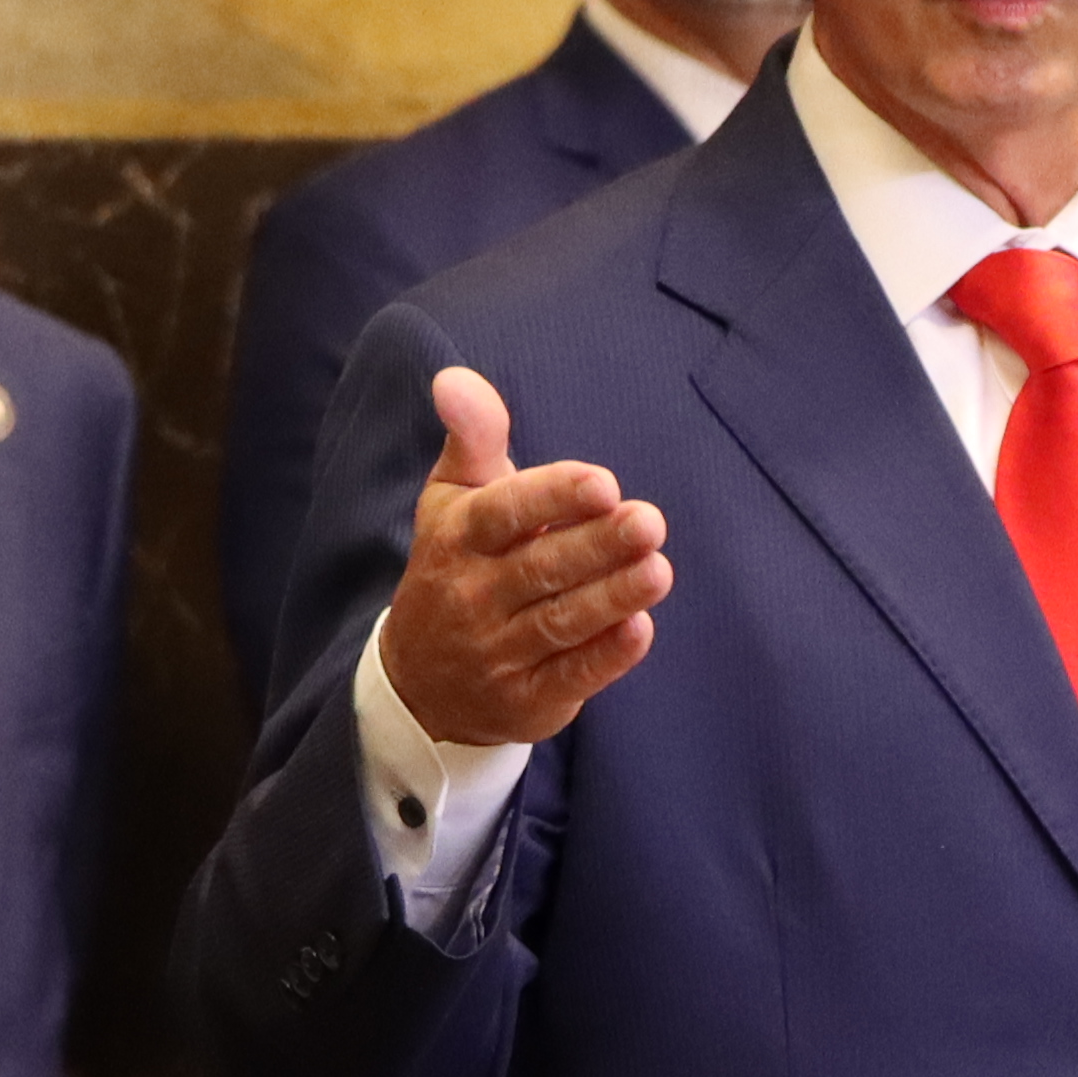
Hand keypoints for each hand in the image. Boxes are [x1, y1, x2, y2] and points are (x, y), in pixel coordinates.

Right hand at [373, 365, 672, 749]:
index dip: (552, 497)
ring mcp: (498, 652)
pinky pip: (569, 676)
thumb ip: (472, 437)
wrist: (420, 683)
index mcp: (458, 538)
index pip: (504, 513)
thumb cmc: (455, 567)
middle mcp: (474, 596)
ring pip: (560, 622)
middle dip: (597, 545)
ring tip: (657, 569)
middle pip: (540, 568)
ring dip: (612, 597)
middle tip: (649, 521)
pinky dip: (605, 656)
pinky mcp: (526, 699)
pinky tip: (641, 629)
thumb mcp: (451, 499)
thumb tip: (454, 377)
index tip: (602, 483)